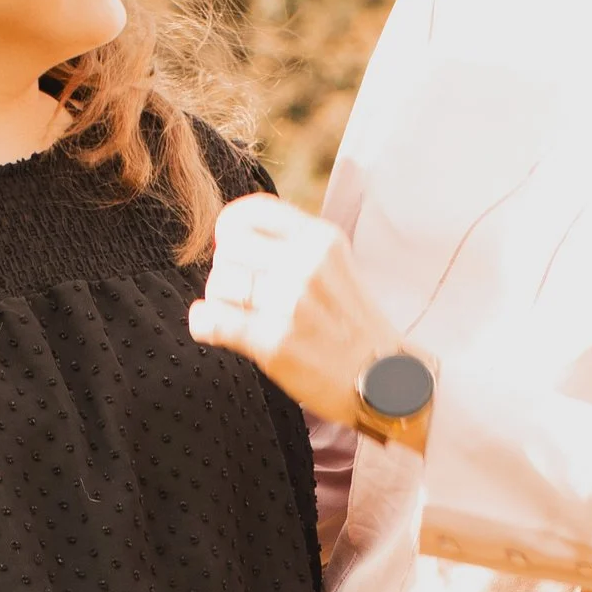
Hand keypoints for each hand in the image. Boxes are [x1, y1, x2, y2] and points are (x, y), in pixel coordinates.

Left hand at [188, 196, 422, 440]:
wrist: (387, 380)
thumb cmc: (354, 326)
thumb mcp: (335, 266)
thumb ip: (294, 247)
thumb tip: (232, 235)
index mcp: (320, 239)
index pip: (252, 212)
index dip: (232, 229)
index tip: (235, 249)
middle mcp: (304, 264)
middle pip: (228, 248)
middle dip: (228, 269)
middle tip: (242, 293)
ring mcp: (288, 303)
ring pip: (218, 282)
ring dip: (219, 300)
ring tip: (239, 314)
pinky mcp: (273, 342)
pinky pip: (211, 320)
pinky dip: (204, 324)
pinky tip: (214, 329)